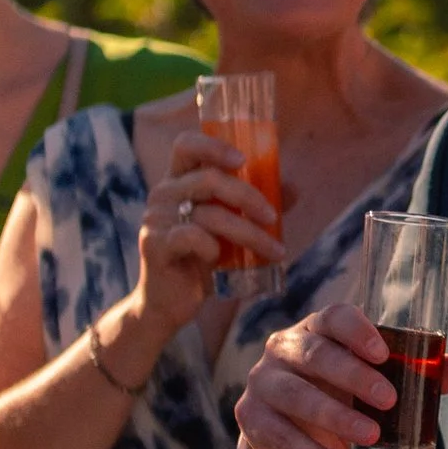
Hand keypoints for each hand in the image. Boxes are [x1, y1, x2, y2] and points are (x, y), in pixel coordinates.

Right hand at [135, 130, 284, 334]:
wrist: (170, 303)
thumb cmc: (201, 260)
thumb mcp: (230, 230)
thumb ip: (254, 206)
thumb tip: (293, 189)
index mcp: (178, 181)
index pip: (186, 145)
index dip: (214, 145)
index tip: (243, 160)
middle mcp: (163, 194)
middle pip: (208, 178)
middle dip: (248, 197)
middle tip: (272, 217)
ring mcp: (155, 219)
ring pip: (209, 214)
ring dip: (248, 232)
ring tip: (272, 250)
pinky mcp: (154, 245)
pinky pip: (190, 236)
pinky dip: (212, 247)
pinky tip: (220, 259)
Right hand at [232, 303, 447, 448]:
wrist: (294, 422)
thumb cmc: (343, 388)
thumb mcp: (377, 379)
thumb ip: (419, 372)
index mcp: (319, 328)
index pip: (334, 317)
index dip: (357, 331)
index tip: (382, 353)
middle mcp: (285, 346)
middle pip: (314, 354)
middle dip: (351, 377)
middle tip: (387, 401)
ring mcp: (263, 380)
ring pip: (294, 395)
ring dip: (334, 417)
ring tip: (370, 438)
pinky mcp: (251, 416)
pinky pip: (279, 435)